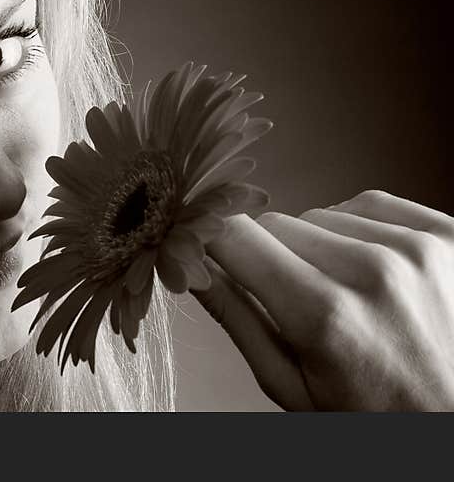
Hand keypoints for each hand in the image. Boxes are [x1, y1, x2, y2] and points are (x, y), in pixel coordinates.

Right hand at [193, 190, 453, 409]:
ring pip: (321, 213)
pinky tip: (371, 271)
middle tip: (294, 299)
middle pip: (276, 223)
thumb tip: (190, 268)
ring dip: (319, 244)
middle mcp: (373, 272)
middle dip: (269, 254)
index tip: (202, 243)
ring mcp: (417, 248)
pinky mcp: (447, 233)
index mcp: (324, 316)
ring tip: (344, 292)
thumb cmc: (379, 413)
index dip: (209, 238)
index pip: (234, 236)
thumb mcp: (293, 387)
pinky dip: (359, 230)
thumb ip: (236, 320)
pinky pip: (370, 204)